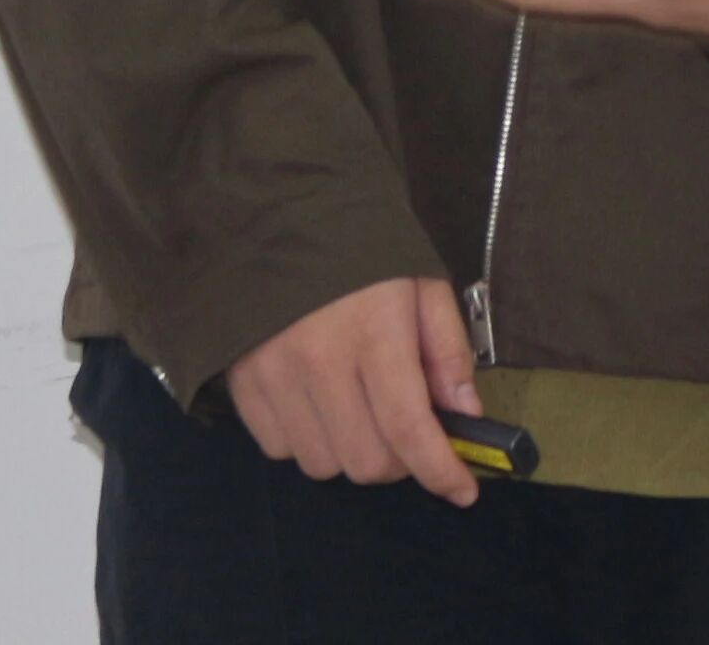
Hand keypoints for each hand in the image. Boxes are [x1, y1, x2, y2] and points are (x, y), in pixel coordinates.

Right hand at [225, 275, 481, 506]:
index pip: (409, 428)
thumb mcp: (423, 285)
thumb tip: (466, 416)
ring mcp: (274, 379)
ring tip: (362, 413)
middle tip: (411, 434)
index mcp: (374, 334)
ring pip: (323, 464)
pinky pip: (281, 450)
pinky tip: (321, 406)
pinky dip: (309, 442)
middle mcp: (319, 365)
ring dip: (353, 453)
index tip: (463, 491)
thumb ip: (448, 351)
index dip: (440, 470)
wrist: (280, 216)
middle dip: (400, 461)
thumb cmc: (363, 250)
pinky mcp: (242, 386)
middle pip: (366, 461)